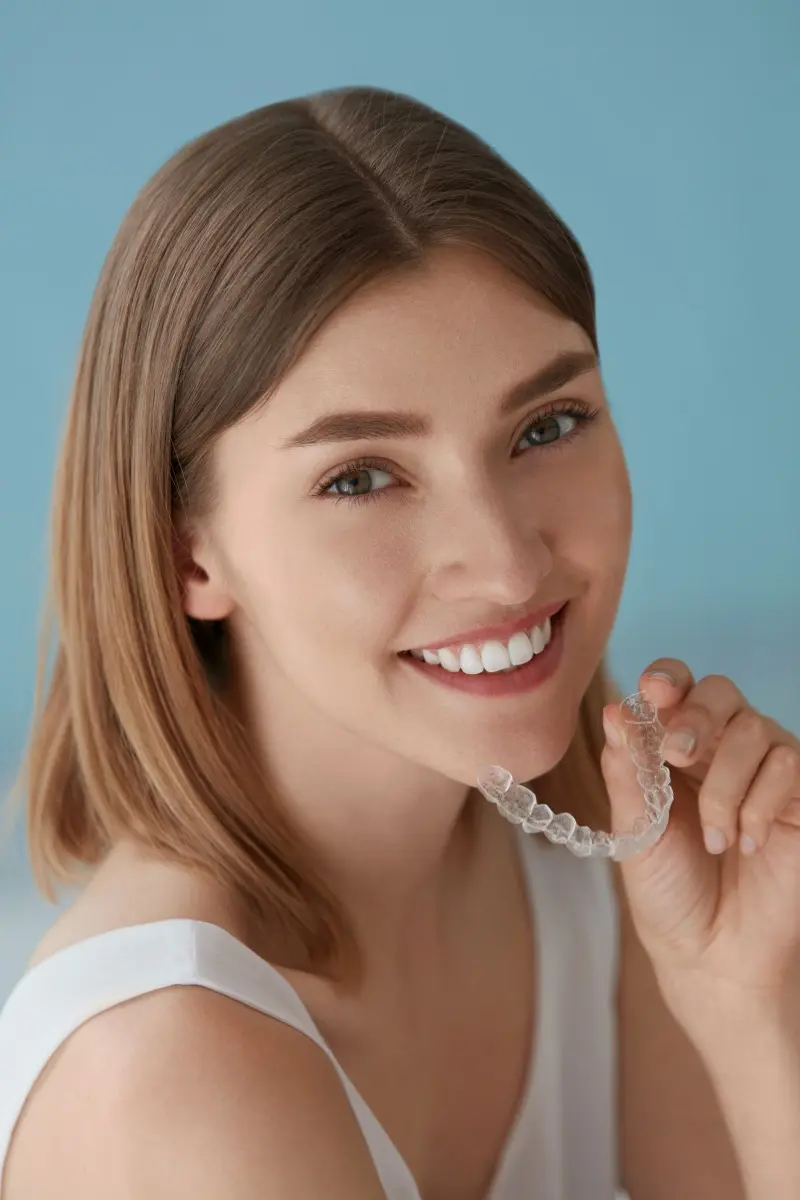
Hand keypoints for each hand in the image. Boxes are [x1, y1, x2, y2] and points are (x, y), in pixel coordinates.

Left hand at [601, 659, 799, 1022]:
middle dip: (696, 715)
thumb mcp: (636, 831)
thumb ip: (628, 772)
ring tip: (715, 838)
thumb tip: (616, 711)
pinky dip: (761, 803)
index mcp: (672, 750)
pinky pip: (790, 765)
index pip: (676, 689)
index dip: (667, 678)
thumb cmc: (669, 892)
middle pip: (720, 692)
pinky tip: (747, 843)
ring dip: (725, 783)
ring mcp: (764, 772)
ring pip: (755, 729)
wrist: (712, 955)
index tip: (653, 690)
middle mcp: (720, 750)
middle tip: (677, 754)